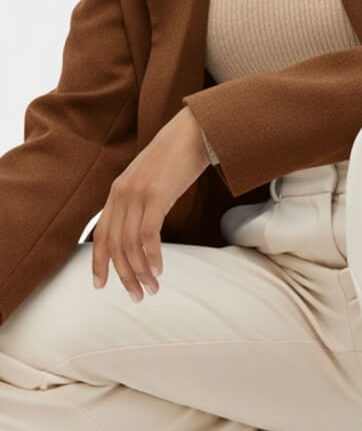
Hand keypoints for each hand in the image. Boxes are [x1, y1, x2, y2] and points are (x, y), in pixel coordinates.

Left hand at [91, 105, 211, 301]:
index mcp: (117, 193)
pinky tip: (159, 271)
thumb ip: (141, 204)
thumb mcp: (151, 183)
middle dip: (124, 275)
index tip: (100, 286)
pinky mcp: (156, 195)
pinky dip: (152, 256)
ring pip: (130, 243)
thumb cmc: (177, 161)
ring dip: (140, 271)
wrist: (193, 133)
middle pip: (115, 245)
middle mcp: (121, 194)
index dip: (99, 262)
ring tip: (152, 290)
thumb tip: (142, 232)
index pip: (101, 234)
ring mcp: (137, 194)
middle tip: (137, 297)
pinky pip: (149, 234)